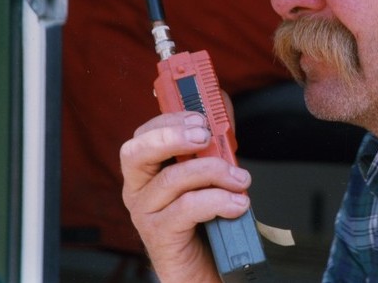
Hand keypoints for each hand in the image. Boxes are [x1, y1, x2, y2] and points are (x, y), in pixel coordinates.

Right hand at [120, 111, 251, 282]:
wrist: (209, 267)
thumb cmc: (208, 219)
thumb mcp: (212, 175)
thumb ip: (214, 146)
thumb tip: (222, 111)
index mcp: (148, 169)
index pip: (145, 134)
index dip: (169, 119)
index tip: (200, 115)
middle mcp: (139, 189)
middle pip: (137, 151)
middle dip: (173, 136)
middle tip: (206, 136)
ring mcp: (145, 213)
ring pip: (171, 179)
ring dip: (213, 172)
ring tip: (240, 180)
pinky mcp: (160, 235)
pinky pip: (186, 209)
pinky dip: (217, 201)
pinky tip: (238, 204)